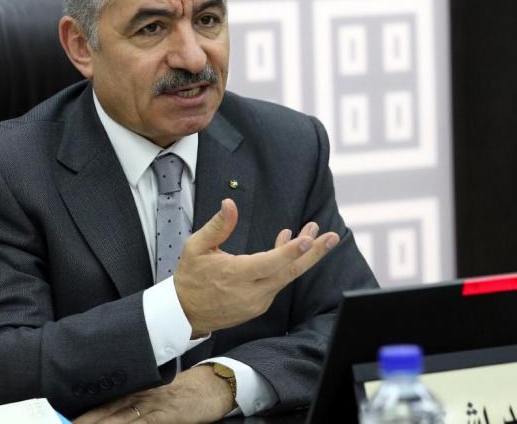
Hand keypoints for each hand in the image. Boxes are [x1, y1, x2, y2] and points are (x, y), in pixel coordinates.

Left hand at [73, 366, 232, 423]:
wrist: (212, 387)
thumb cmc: (183, 397)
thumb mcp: (156, 399)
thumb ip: (135, 408)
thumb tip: (112, 417)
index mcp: (136, 393)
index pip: (104, 405)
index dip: (84, 415)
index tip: (65, 421)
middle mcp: (141, 397)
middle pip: (107, 412)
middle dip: (85, 423)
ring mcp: (154, 404)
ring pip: (122, 418)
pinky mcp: (169, 413)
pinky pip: (147, 423)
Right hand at [175, 198, 339, 337]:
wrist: (184, 313)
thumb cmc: (190, 277)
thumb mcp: (196, 247)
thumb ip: (217, 226)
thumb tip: (229, 204)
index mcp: (237, 275)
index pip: (270, 263)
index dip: (291, 250)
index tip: (309, 238)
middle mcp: (252, 292)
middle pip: (290, 272)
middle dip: (314, 253)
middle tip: (333, 237)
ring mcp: (257, 301)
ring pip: (287, 276)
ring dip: (302, 255)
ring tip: (313, 231)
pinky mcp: (259, 305)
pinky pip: (278, 282)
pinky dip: (286, 264)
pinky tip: (289, 244)